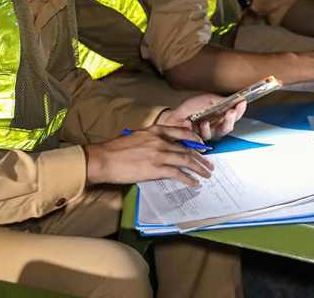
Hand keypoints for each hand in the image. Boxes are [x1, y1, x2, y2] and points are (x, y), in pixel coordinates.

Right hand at [85, 125, 214, 186]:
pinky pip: (177, 173)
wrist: (104, 159)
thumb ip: (153, 139)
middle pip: (187, 148)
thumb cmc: (117, 149)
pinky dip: (188, 178)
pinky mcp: (155, 169)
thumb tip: (165, 147)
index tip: (203, 147)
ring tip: (207, 174)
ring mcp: (159, 154)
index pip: (182, 133)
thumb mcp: (138, 136)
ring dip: (199, 168)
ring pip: (186, 160)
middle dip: (201, 157)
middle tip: (209, 164)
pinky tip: (194, 183)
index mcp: (156, 130)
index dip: (196, 140)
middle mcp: (161, 140)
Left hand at [157, 95, 246, 141]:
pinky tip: (187, 122)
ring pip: (213, 135)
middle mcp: (216, 128)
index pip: (234, 116)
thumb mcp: (208, 99)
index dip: (239, 110)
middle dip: (230, 120)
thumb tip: (236, 99)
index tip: (242, 103)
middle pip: (227, 128)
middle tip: (230, 113)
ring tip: (204, 122)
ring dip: (208, 128)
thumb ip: (220, 101)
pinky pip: (196, 138)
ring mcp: (206, 136)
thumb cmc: (192, 107)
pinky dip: (191, 129)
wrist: (174, 115)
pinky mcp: (196, 142)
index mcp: (221, 118)